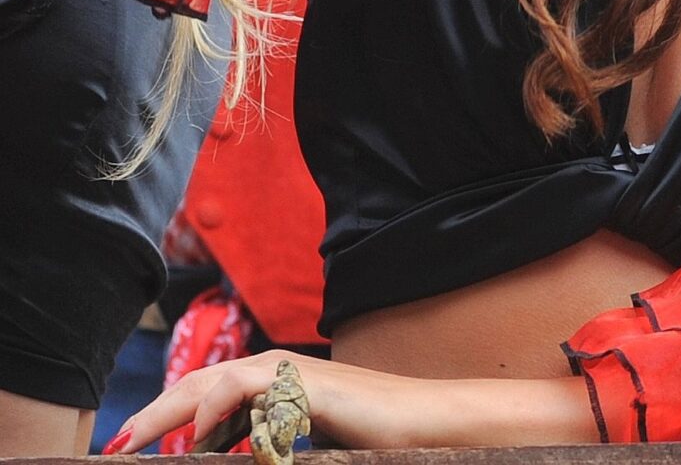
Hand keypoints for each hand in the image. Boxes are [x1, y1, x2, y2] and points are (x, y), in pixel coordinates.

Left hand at [113, 351, 419, 454]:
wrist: (423, 421)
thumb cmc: (373, 434)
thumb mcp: (303, 439)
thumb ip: (266, 441)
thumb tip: (229, 453)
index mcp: (272, 383)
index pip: (204, 395)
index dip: (163, 417)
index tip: (128, 447)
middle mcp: (274, 369)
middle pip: (195, 385)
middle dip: (151, 416)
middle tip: (114, 446)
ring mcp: (287, 372)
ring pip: (209, 382)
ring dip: (166, 412)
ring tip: (133, 441)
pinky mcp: (302, 384)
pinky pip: (243, 386)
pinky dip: (214, 406)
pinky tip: (198, 433)